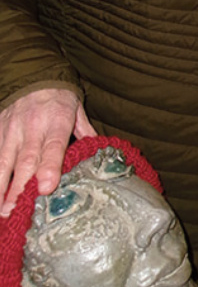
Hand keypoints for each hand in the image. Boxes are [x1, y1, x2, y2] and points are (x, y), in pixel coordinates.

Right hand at [0, 87, 95, 215]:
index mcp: (57, 122)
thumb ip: (85, 134)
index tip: (46, 187)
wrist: (34, 76)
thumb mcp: (77, 111)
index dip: (49, 167)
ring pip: (5, 161)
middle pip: (26, 160)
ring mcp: (12, 130)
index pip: (54, 147)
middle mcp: (32, 127)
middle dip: (21, 186)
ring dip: (3, 187)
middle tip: (17, 209)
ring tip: (3, 210)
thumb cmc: (60, 99)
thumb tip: (99, 155)